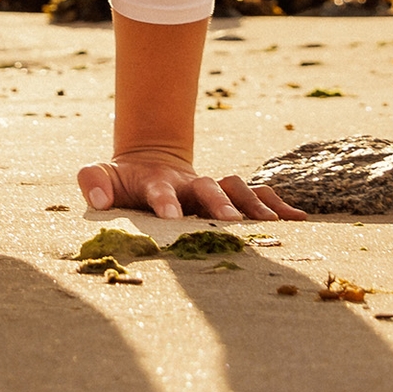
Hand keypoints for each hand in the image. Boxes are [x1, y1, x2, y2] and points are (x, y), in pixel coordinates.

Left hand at [76, 149, 305, 221]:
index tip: (169, 217)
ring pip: (239, 190)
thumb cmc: (121, 181)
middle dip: (218, 204)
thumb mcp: (101, 176)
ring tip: (269, 225)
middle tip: (227, 221)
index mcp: (158, 182)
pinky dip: (278, 206)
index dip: (165, 200)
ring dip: (253, 206)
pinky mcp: (230, 197)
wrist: (149, 165)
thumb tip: (97, 200)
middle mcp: (191, 183)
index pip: (161, 190)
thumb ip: (93, 181)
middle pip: (209, 187)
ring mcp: (213, 188)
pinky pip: (259, 197)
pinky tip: (299, 220)